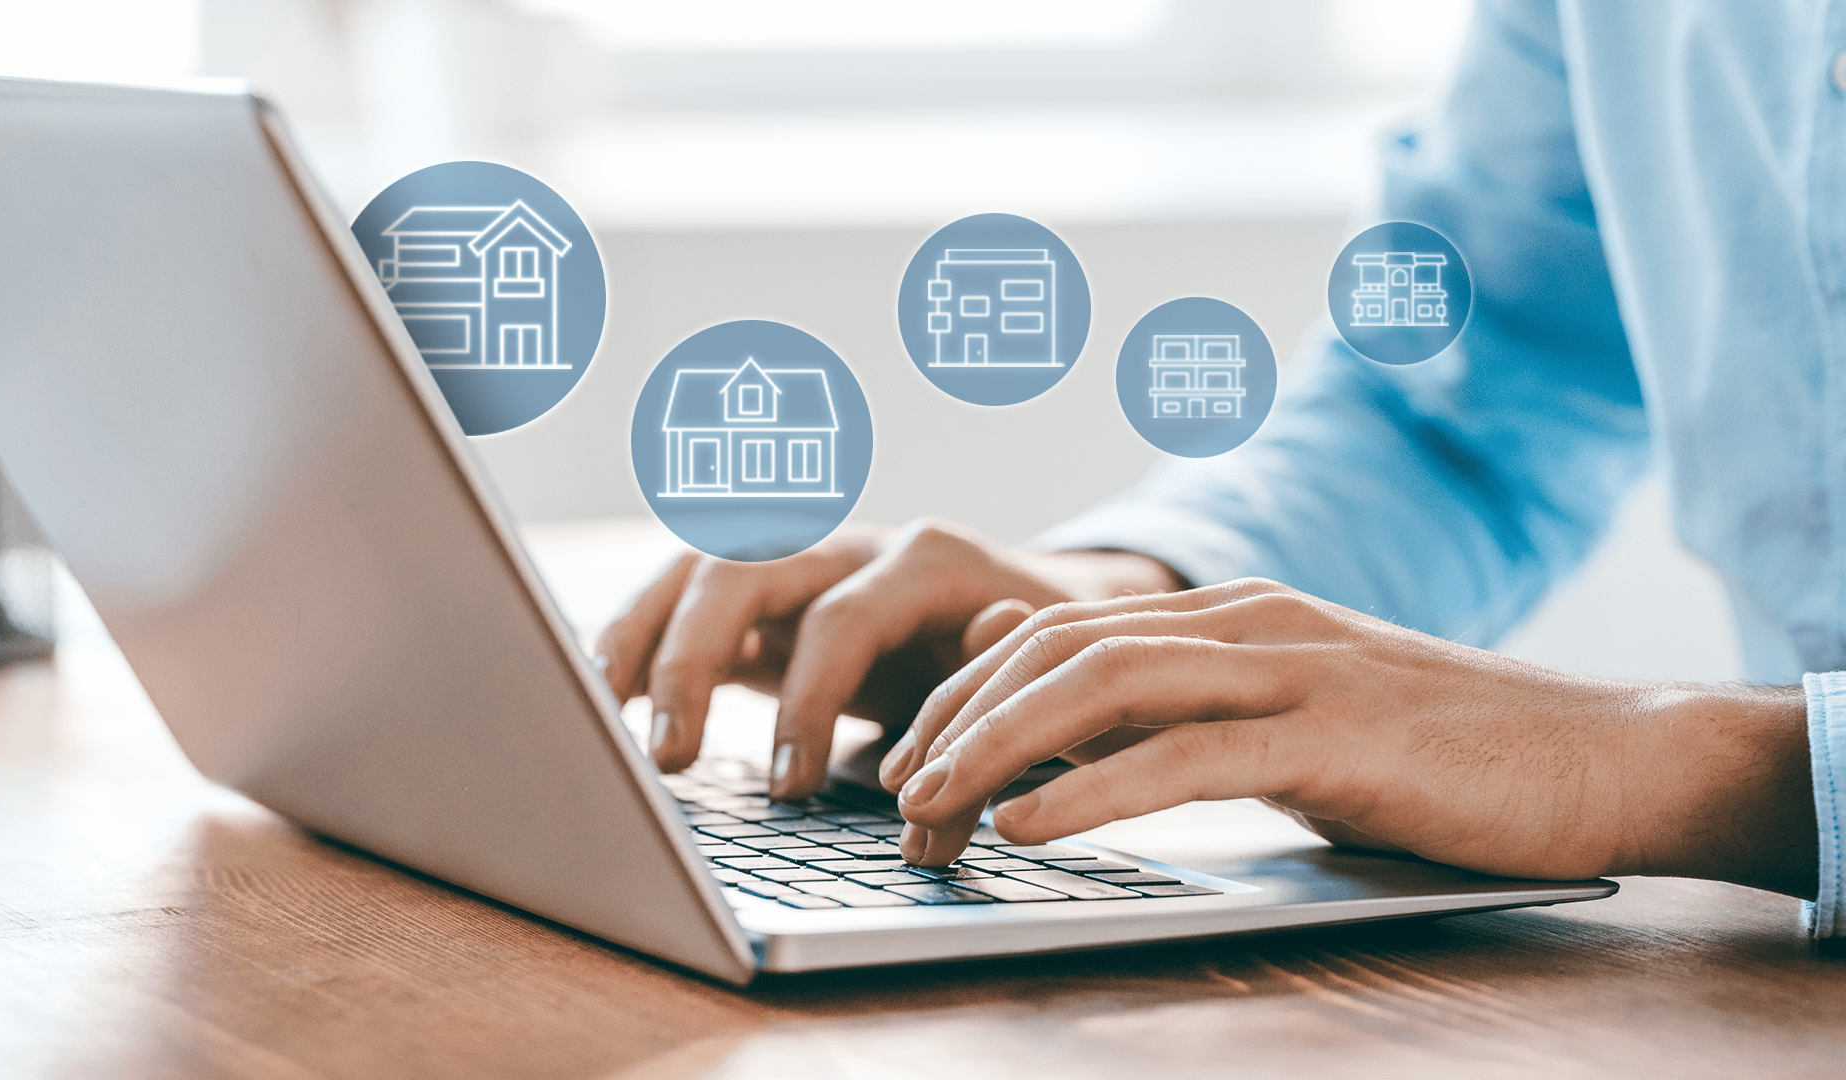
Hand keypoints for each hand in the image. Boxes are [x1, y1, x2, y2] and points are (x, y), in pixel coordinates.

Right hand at [594, 518, 1183, 800]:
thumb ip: (998, 687)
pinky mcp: (769, 592)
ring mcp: (803, 558)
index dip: (809, 702)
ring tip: (602, 709)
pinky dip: (640, 632)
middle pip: (746, 567)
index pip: (844, 617)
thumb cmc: (1032, 656)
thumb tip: (973, 694)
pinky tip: (603, 688)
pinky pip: (686, 594)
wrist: (1041, 610)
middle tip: (671, 756)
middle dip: (695, 658)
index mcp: (926, 559)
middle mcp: (854, 542)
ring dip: (644, 633)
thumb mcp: (1033, 674)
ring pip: (699, 566)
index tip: (789, 787)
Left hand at [883, 578, 1817, 897]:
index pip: (1059, 630)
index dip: (966, 687)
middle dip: (958, 715)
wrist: (1603, 753)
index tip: (907, 752)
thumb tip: (1054, 710)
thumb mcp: (1288, 722)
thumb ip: (1181, 708)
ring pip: (1104, 685)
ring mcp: (1293, 669)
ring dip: (997, 746)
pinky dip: (1091, 791)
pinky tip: (1029, 826)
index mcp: (1233, 616)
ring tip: (928, 805)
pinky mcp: (1335, 736)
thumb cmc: (1439, 754)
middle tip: (892, 788)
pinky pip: (1186, 757)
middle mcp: (1248, 623)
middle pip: (1058, 647)